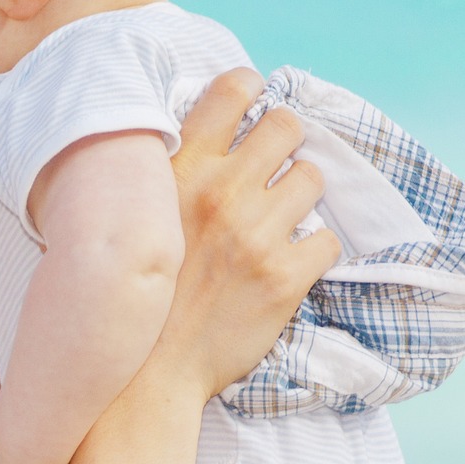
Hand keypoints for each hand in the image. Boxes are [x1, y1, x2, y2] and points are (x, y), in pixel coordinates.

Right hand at [151, 72, 341, 399]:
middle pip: (286, 126)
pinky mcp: (285, 276)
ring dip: (301, 194)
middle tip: (272, 170)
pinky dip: (314, 250)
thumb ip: (168, 172)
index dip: (251, 90)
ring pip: (312, 177)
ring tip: (281, 218)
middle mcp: (221, 192)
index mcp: (180, 170)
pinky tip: (290, 262)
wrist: (145, 373)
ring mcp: (257, 234)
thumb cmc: (139, 292)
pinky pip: (327, 239)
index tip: (252, 106)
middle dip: (285, 145)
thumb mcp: (137, 216)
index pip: (233, 90)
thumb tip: (200, 135)